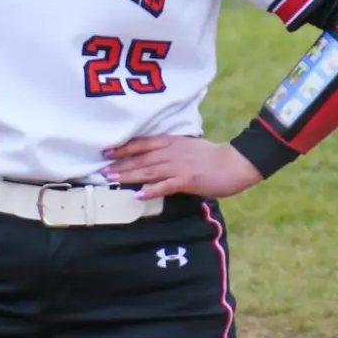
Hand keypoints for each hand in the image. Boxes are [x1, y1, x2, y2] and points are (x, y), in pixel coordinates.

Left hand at [100, 136, 262, 200]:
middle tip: (102, 171)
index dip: (123, 148)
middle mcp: (172, 152)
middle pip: (141, 159)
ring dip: (129, 176)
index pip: (142, 144)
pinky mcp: (187, 180)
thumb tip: (153, 157)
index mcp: (172, 142)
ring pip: (149, 171)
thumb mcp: (188, 146)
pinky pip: (165, 186)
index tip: (106, 151)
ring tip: (112, 180)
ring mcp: (179, 166)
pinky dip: (151, 190)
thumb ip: (171, 150)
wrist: (234, 162)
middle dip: (120, 165)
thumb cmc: (212, 156)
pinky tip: (138, 195)